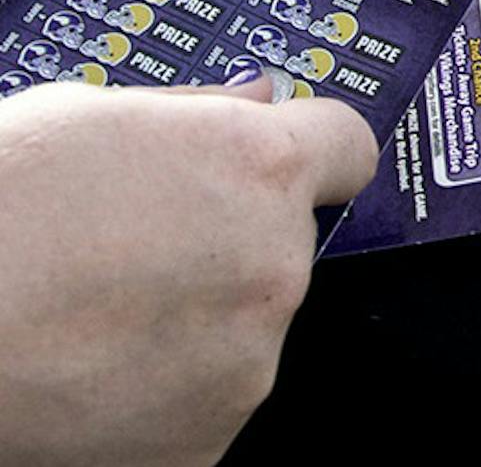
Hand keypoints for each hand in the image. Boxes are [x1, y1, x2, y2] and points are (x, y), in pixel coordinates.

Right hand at [0, 78, 376, 465]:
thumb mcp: (78, 116)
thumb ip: (190, 112)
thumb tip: (255, 102)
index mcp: (259, 165)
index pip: (348, 145)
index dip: (311, 152)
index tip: (281, 167)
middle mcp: (275, 261)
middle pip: (285, 241)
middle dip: (230, 240)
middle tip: (135, 248)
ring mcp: (249, 357)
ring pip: (248, 324)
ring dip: (198, 318)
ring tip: (95, 312)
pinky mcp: (209, 436)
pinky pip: (209, 397)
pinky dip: (165, 389)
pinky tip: (93, 368)